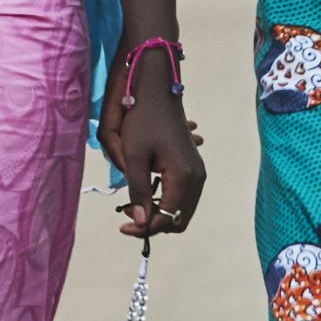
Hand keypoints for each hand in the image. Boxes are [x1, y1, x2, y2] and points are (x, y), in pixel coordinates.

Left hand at [100, 44, 206, 239]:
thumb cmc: (143, 119)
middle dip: (153, 223)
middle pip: (178, 219)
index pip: (166, 219)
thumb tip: (139, 223)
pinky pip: (183, 196)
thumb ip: (137, 192)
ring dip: (159, 213)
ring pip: (182, 210)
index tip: (122, 226)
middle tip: (128, 216)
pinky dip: (166, 201)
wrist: (158, 91)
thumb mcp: (134, 156)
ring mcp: (198, 172)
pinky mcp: (194, 167)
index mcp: (183, 177)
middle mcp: (197, 178)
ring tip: (135, 204)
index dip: (144, 229)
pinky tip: (147, 192)